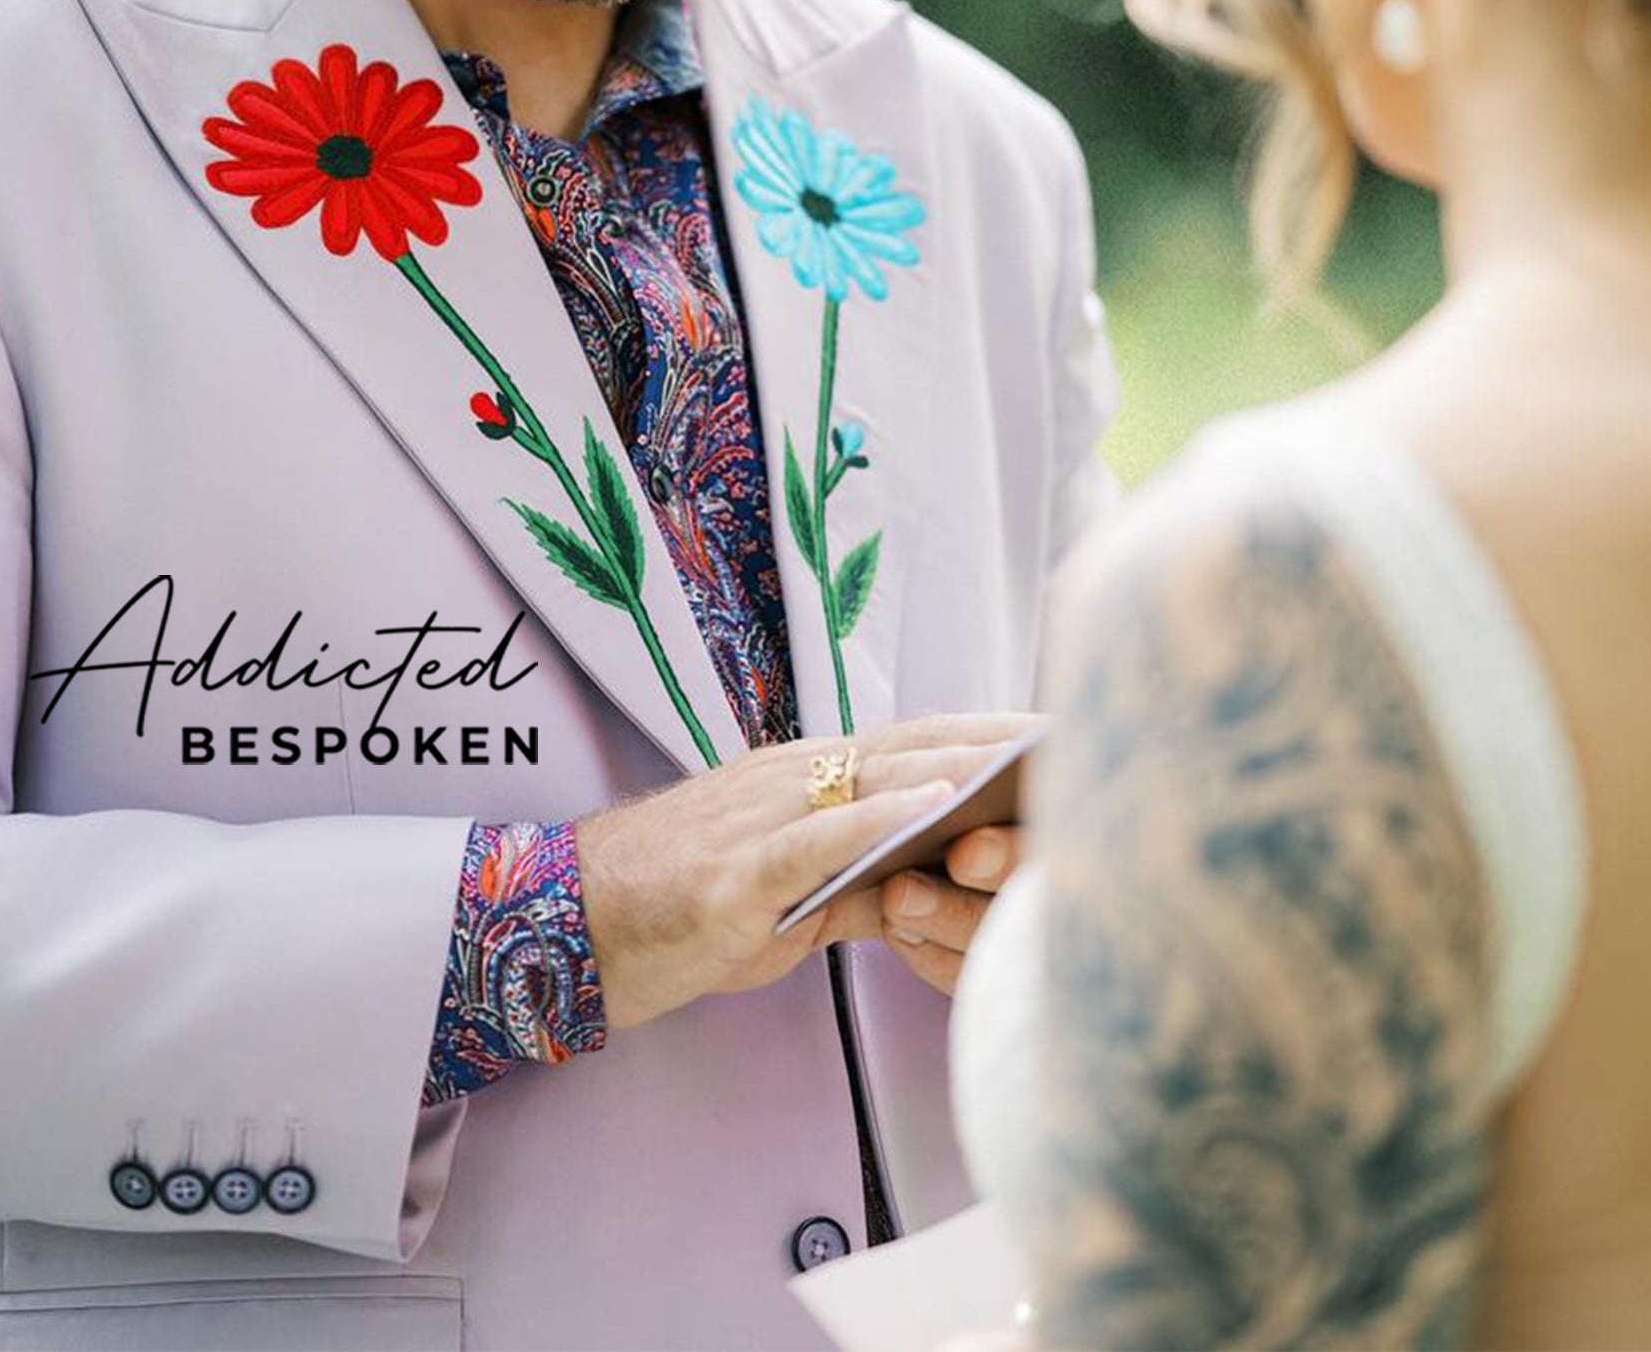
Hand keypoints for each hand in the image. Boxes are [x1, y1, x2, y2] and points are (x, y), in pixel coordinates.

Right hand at [572, 710, 1033, 1031]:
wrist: (573, 923)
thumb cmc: (681, 912)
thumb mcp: (787, 899)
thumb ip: (856, 883)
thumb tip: (930, 888)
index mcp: (806, 780)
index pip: (916, 745)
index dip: (989, 733)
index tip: (1062, 728)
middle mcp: (793, 778)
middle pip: (914, 749)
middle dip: (1000, 746)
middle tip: (1078, 735)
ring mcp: (765, 817)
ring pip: (878, 778)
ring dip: (963, 769)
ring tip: (1036, 760)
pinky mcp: (739, 869)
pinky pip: (819, 835)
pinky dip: (882, 816)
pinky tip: (937, 808)